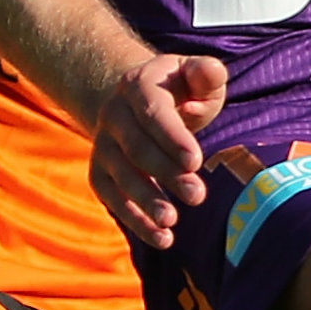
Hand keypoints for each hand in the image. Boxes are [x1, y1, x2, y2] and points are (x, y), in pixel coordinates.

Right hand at [91, 51, 224, 245]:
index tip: (195, 161)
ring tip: (172, 222)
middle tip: (197, 196)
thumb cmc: (182, 91)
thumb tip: (210, 71)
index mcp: (136, 85)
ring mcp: (102, 145)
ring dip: (146, 201)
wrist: (142, 104)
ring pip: (120, 176)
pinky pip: (111, 198)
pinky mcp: (100, 172)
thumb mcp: (197, 76)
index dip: (172, 138)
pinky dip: (135, 221)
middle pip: (136, 148)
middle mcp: (112, 114)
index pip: (152, 113)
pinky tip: (162, 239)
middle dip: (166, 174)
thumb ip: (206, 73)